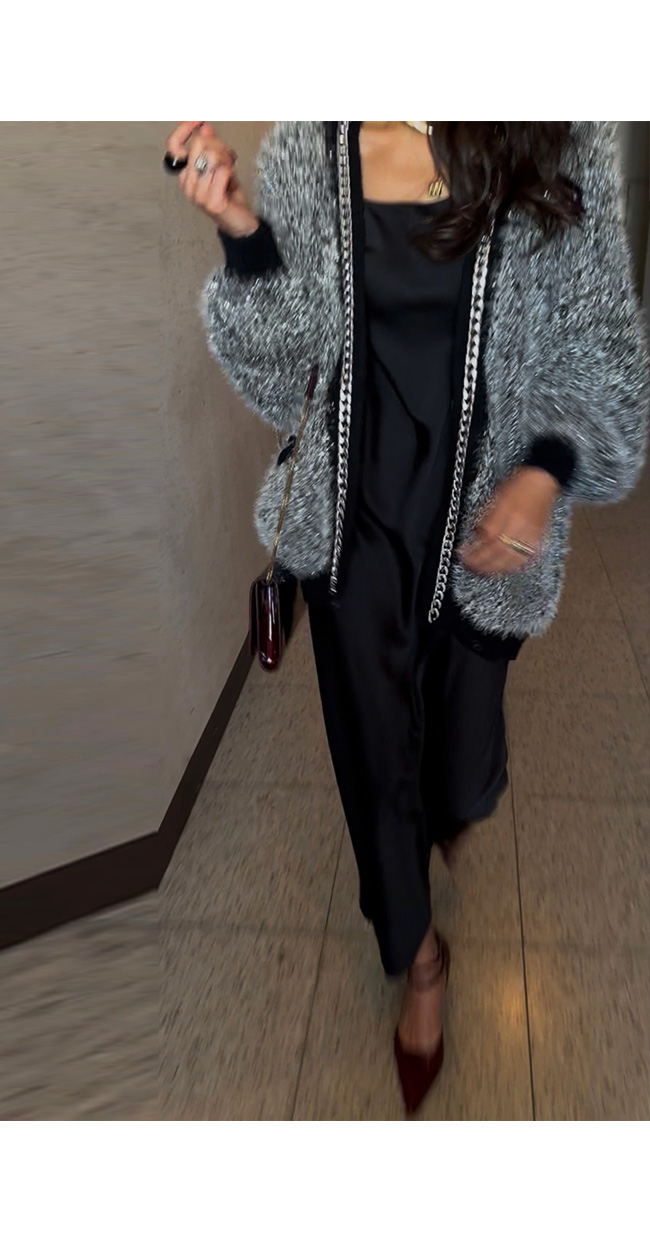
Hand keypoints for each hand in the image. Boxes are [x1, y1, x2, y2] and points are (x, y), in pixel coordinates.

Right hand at [165, 121, 259, 237]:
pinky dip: (231, 171)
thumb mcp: (219, 165)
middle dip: (218, 144)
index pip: (173, 146)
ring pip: (212, 156)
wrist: (240, 222)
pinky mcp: (211, 202)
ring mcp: (197, 195)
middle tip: (227, 155)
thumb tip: (205, 127)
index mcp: (184, 174)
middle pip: (199, 145)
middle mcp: (187, 185)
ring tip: (230, 168)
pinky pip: (222, 171)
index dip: (184, 129)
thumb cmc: (228, 194)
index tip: (198, 120)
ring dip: (226, 158)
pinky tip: (231, 180)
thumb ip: (211, 147)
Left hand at [455, 466, 560, 575]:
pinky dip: (511, 566)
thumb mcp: (496, 497)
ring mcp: (530, 536)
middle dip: (481, 563)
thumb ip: (486, 518)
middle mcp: (520, 527)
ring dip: (494, 569)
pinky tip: (502, 568)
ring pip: (511, 559)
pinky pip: (524, 559)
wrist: (542, 481)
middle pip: (498, 552)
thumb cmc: (519, 486)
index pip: (488, 538)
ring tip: (481, 571)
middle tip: (468, 566)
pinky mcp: (537, 540)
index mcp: (509, 514)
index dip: (474, 550)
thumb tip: (475, 535)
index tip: (462, 555)